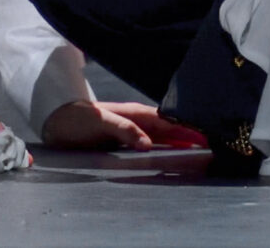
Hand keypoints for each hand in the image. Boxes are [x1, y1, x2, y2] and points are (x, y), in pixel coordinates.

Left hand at [40, 98, 209, 151]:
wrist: (59, 121)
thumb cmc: (78, 120)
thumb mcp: (99, 123)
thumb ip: (123, 130)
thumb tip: (148, 143)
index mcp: (134, 114)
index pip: (167, 122)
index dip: (186, 129)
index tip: (204, 136)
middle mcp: (136, 120)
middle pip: (169, 128)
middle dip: (189, 134)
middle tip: (210, 145)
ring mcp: (132, 129)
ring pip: (162, 135)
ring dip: (179, 141)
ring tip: (198, 150)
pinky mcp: (126, 138)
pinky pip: (152, 142)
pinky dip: (165, 146)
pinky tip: (171, 154)